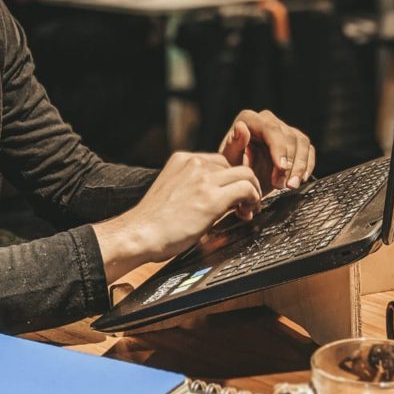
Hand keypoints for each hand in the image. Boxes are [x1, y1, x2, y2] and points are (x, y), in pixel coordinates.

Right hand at [93, 151, 261, 281]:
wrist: (140, 233)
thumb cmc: (154, 220)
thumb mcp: (173, 189)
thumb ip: (193, 184)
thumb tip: (215, 193)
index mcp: (182, 159)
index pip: (219, 161)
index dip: (229, 179)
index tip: (232, 196)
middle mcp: (194, 163)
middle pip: (234, 166)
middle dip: (242, 184)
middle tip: (242, 206)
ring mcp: (203, 179)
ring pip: (245, 174)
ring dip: (252, 192)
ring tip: (246, 210)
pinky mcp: (212, 198)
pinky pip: (246, 188)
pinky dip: (253, 199)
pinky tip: (246, 213)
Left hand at [219, 110, 314, 192]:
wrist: (242, 178)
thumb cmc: (232, 167)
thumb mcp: (229, 160)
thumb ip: (233, 145)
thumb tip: (241, 127)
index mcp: (249, 119)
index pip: (270, 128)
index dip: (279, 148)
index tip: (281, 168)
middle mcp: (268, 120)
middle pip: (288, 136)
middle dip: (289, 163)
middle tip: (282, 185)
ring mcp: (283, 129)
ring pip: (301, 142)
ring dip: (299, 166)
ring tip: (290, 186)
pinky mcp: (295, 141)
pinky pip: (308, 149)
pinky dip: (307, 165)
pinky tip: (301, 179)